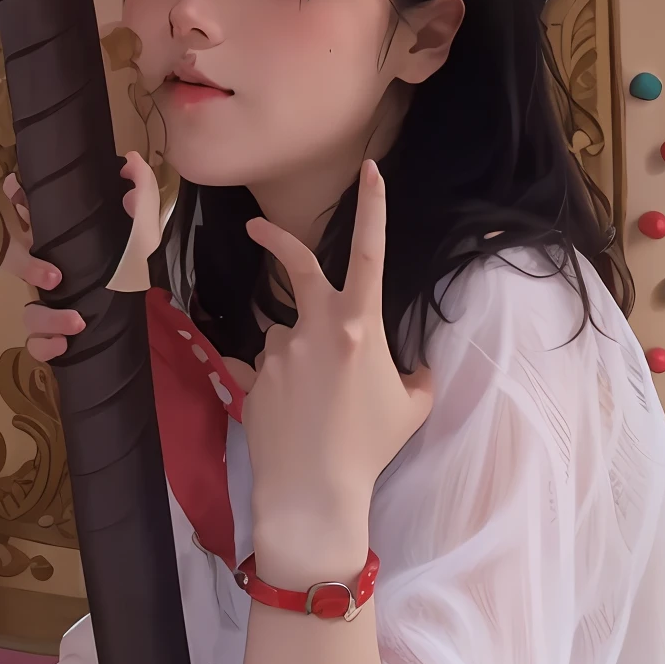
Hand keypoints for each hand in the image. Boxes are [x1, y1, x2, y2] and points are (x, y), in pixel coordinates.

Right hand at [1, 153, 152, 362]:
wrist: (134, 311)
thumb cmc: (128, 259)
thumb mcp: (140, 228)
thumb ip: (140, 196)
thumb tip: (130, 165)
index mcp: (57, 238)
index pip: (25, 210)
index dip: (15, 197)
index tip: (16, 188)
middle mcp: (43, 265)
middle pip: (15, 261)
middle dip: (28, 267)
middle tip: (55, 277)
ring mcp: (44, 301)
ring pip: (26, 309)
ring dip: (46, 318)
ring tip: (76, 321)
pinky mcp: (51, 331)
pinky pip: (33, 342)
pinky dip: (44, 346)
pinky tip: (64, 344)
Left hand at [241, 161, 432, 585]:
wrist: (312, 493)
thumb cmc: (369, 448)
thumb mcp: (411, 408)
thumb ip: (412, 375)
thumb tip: (410, 368)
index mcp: (359, 327)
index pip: (368, 254)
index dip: (372, 209)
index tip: (369, 171)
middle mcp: (315, 329)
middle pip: (296, 268)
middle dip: (275, 241)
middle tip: (255, 228)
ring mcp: (279, 352)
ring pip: (285, 336)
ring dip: (297, 353)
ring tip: (313, 402)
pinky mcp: (252, 378)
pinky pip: (267, 369)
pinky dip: (280, 384)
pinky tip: (292, 417)